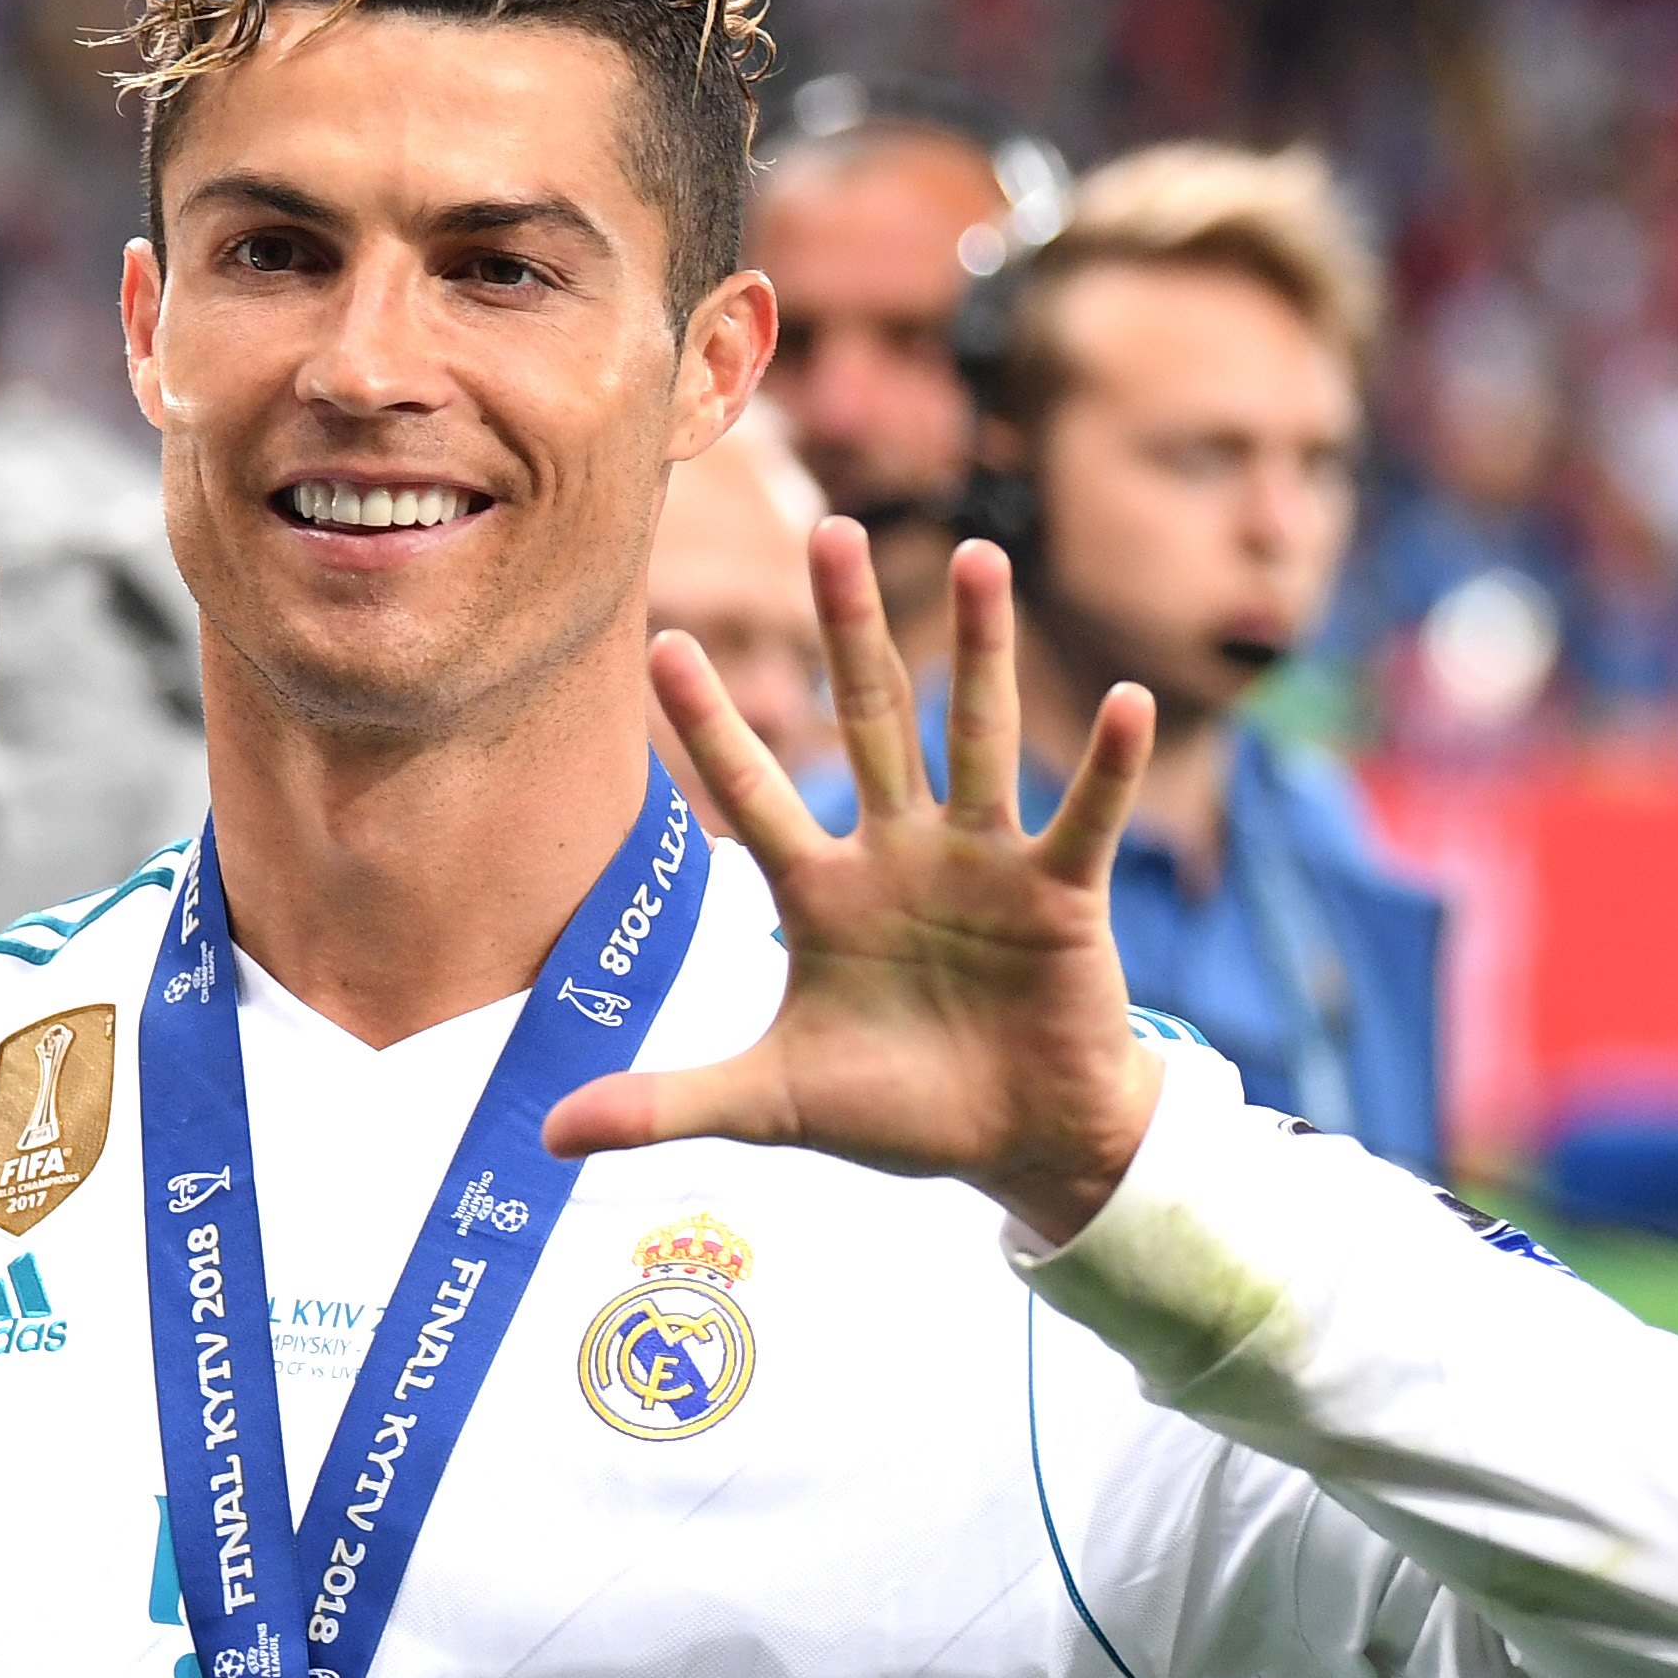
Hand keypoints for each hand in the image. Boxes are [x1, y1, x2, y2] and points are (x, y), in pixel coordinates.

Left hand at [544, 522, 1164, 1241]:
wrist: (1019, 1147)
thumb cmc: (897, 1112)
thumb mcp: (772, 1106)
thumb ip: (668, 1105)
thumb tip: (548, 1139)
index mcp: (821, 894)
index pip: (753, 793)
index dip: (713, 727)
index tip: (666, 644)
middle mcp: (899, 855)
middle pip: (868, 722)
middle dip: (847, 632)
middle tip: (829, 531)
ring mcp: (983, 865)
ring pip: (977, 737)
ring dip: (979, 651)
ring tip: (979, 557)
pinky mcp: (1061, 895)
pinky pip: (1082, 818)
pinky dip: (1107, 766)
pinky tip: (1129, 703)